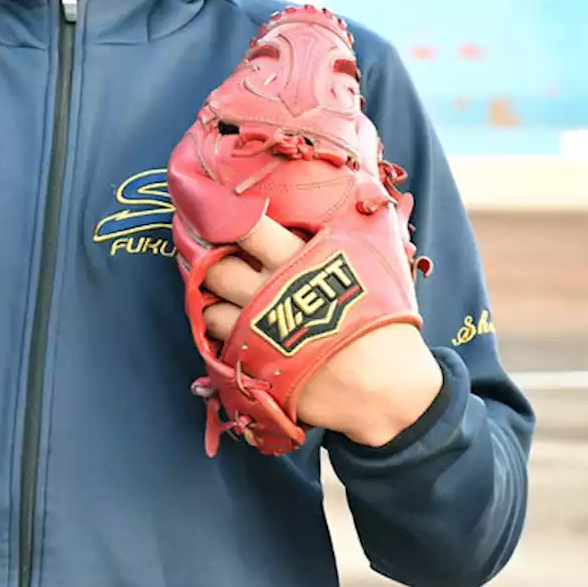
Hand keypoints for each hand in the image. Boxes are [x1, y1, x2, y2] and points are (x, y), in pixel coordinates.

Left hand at [203, 215, 443, 446]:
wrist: (385, 390)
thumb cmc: (383, 323)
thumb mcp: (373, 265)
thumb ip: (343, 236)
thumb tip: (341, 196)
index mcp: (301, 261)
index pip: (246, 226)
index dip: (221, 217)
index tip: (205, 207)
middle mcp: (271, 291)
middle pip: (215, 267)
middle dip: (204, 260)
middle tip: (202, 254)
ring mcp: (257, 331)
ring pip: (208, 306)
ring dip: (208, 300)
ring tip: (217, 295)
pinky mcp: (250, 365)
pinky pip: (215, 343)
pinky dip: (217, 334)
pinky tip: (228, 327)